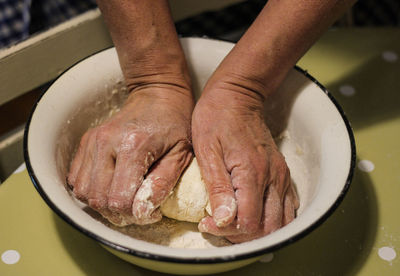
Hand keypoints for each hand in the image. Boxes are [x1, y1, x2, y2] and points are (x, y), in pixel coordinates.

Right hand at [67, 84, 193, 224]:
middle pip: (98, 199)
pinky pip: (76, 178)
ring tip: (124, 200)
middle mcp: (106, 142)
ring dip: (102, 204)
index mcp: (133, 146)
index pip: (119, 199)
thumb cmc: (175, 124)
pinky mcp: (86, 141)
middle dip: (117, 214)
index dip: (134, 215)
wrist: (157, 95)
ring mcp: (93, 141)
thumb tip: (143, 212)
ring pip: (83, 192)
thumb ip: (162, 183)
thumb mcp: (180, 154)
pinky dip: (90, 190)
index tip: (151, 213)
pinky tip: (110, 186)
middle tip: (137, 210)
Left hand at [192, 79, 298, 242]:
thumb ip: (217, 187)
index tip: (207, 223)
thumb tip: (224, 220)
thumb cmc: (216, 119)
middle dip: (242, 237)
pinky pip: (287, 207)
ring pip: (281, 222)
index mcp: (252, 173)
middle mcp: (273, 177)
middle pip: (268, 228)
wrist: (236, 97)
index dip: (227, 232)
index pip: (249, 223)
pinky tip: (254, 216)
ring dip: (258, 232)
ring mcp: (281, 175)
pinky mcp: (282, 173)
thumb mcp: (207, 151)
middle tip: (219, 226)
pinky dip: (273, 220)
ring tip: (234, 224)